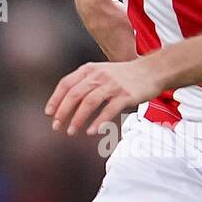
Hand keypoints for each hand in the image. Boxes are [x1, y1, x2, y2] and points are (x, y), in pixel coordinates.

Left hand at [45, 58, 160, 135]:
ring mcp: (112, 85)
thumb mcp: (102, 71)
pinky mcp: (125, 95)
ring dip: (77, 119)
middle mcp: (99, 75)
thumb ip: (86, 81)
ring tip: (71, 132)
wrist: (152, 70)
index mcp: (90, 69)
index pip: (66, 84)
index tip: (49, 113)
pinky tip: (92, 132)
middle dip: (63, 112)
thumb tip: (67, 101)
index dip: (55, 99)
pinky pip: (108, 110)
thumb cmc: (125, 75)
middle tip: (57, 126)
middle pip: (74, 94)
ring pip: (88, 103)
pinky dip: (98, 122)